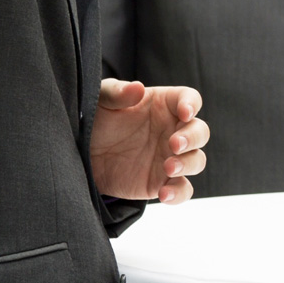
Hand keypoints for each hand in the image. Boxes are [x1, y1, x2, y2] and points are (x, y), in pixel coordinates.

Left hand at [91, 79, 207, 205]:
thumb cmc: (96, 119)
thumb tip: (137, 88)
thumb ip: (116, 92)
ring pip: (197, 160)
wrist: (83, 154)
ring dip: (188, 164)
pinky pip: (182, 189)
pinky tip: (165, 194)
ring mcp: (170, 158)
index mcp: (164, 105)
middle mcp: (173, 130)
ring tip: (168, 168)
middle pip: (200, 132)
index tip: (184, 112)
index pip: (189, 99)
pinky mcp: (161, 182)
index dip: (192, 104)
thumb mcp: (99, 100)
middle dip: (193, 138)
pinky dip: (179, 193)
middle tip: (174, 144)